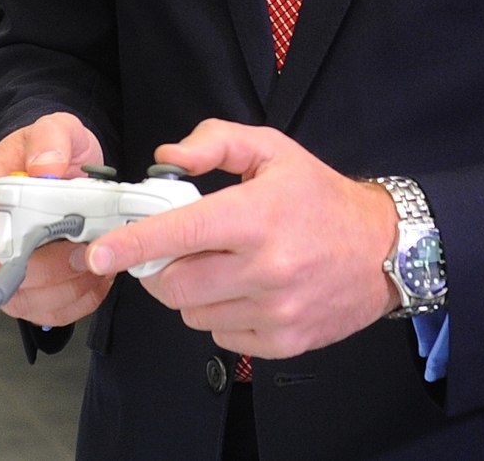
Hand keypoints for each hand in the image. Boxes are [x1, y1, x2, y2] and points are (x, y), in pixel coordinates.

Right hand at [0, 113, 109, 326]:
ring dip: (65, 288)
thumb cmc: (53, 151)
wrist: (70, 171)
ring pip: (24, 299)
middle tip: (79, 251)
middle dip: (42, 267)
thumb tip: (45, 167)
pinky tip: (97, 278)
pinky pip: (50, 312)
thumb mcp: (56, 128)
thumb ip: (50, 138)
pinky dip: (79, 301)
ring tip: (96, 261)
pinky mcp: (35, 291)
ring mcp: (9, 268)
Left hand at [82, 120, 398, 361]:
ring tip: (219, 268)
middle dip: (161, 268)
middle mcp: (266, 267)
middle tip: (175, 252)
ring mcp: (275, 310)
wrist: (385, 250)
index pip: (179, 233)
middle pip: (174, 284)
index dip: (131, 244)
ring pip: (193, 313)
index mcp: (258, 215)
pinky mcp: (283, 342)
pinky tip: (243, 293)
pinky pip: (221, 337)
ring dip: (191, 293)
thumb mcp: (275, 151)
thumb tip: (167, 156)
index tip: (98, 253)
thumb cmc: (321, 198)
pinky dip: (220, 317)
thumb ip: (217, 142)